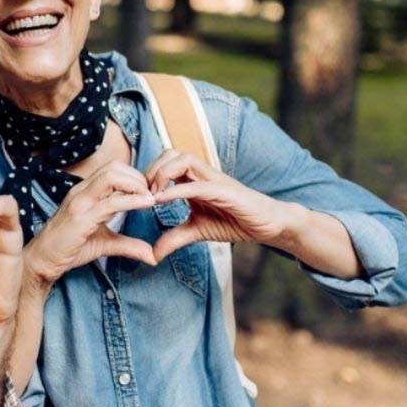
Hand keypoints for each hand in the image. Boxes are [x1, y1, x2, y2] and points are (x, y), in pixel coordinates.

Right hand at [24, 161, 156, 289]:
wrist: (43, 261)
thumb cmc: (69, 248)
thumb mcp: (104, 244)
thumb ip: (127, 245)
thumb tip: (152, 255)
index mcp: (85, 192)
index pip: (112, 169)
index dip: (134, 177)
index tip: (149, 193)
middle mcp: (81, 191)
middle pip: (113, 167)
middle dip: (138, 177)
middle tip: (152, 194)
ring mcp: (79, 202)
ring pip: (111, 177)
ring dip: (136, 184)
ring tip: (150, 198)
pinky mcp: (81, 217)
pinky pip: (110, 202)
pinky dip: (132, 200)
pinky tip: (145, 205)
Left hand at [146, 149, 304, 260]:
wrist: (267, 225)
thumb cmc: (235, 221)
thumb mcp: (198, 231)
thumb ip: (175, 238)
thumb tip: (153, 254)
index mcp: (194, 179)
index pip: (166, 162)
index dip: (149, 174)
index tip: (139, 195)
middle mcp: (203, 174)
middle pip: (171, 153)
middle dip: (152, 168)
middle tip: (144, 192)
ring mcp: (214, 180)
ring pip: (184, 159)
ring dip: (163, 173)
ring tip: (153, 194)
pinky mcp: (225, 190)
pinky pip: (198, 184)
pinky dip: (177, 190)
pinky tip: (162, 200)